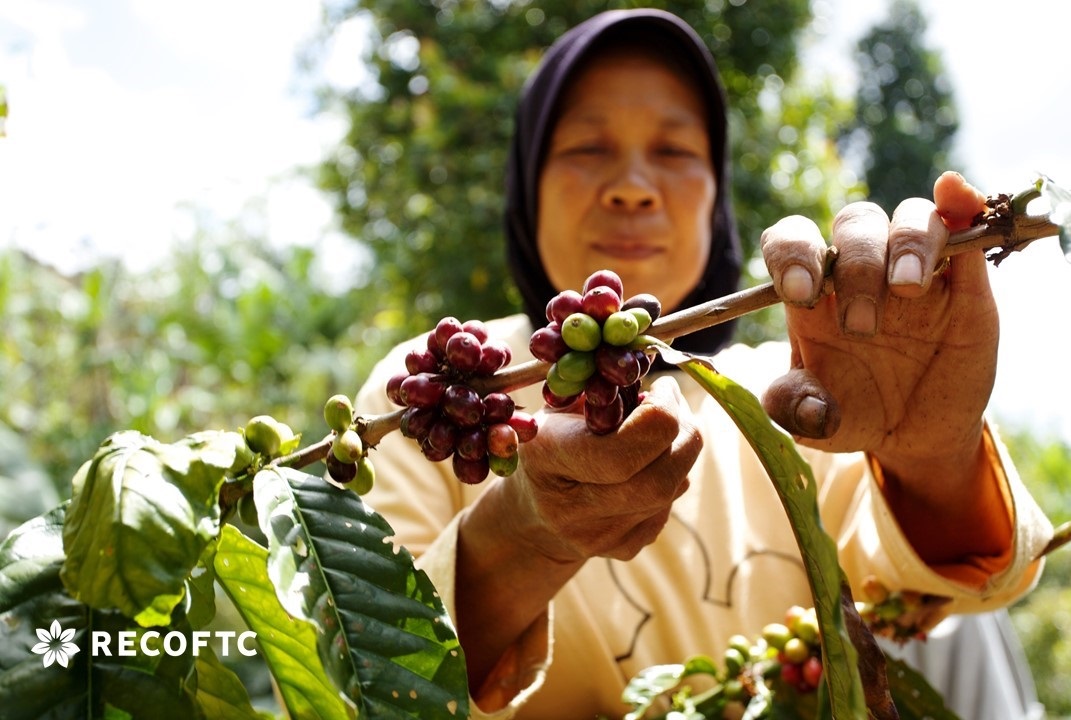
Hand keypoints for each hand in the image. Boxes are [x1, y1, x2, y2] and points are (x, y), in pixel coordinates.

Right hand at [500, 375, 700, 563]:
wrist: (532, 510)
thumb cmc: (549, 439)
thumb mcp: (560, 404)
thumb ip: (601, 385)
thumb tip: (649, 365)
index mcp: (550, 458)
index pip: (625, 451)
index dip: (662, 413)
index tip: (663, 387)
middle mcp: (573, 509)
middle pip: (662, 477)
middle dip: (684, 431)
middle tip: (674, 404)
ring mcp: (600, 537)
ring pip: (673, 488)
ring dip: (679, 450)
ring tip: (658, 429)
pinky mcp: (623, 549)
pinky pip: (668, 506)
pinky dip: (670, 475)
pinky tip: (648, 461)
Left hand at [758, 172, 993, 475]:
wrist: (914, 433)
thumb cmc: (853, 413)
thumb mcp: (814, 420)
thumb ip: (793, 407)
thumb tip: (808, 406)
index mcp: (814, 292)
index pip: (791, 241)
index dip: (792, 253)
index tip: (800, 292)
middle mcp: (861, 269)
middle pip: (853, 225)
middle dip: (856, 269)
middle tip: (861, 328)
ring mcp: (913, 267)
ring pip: (907, 217)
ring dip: (906, 244)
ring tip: (907, 290)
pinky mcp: (963, 280)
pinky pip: (962, 223)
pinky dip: (960, 202)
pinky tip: (956, 196)